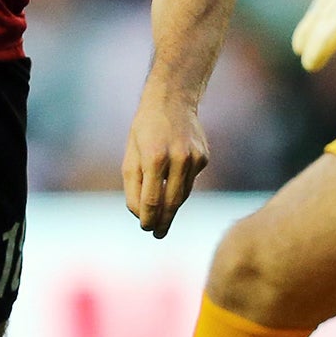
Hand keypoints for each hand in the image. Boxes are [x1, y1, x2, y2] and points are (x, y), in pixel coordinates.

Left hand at [122, 95, 208, 238]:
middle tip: (157, 235)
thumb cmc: (144, 131)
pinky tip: (172, 178)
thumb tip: (141, 214)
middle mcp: (178, 158)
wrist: (172, 101)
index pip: (152, 199)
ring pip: (183, 194)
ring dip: (171, 207)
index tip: (145, 229)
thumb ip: (133, 187)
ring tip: (162, 219)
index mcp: (155, 157)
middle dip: (163, 221)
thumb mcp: (131, 156)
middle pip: (172, 202)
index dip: (148, 218)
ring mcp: (194, 158)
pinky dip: (179, 185)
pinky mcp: (204, 158)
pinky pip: (190, 181)